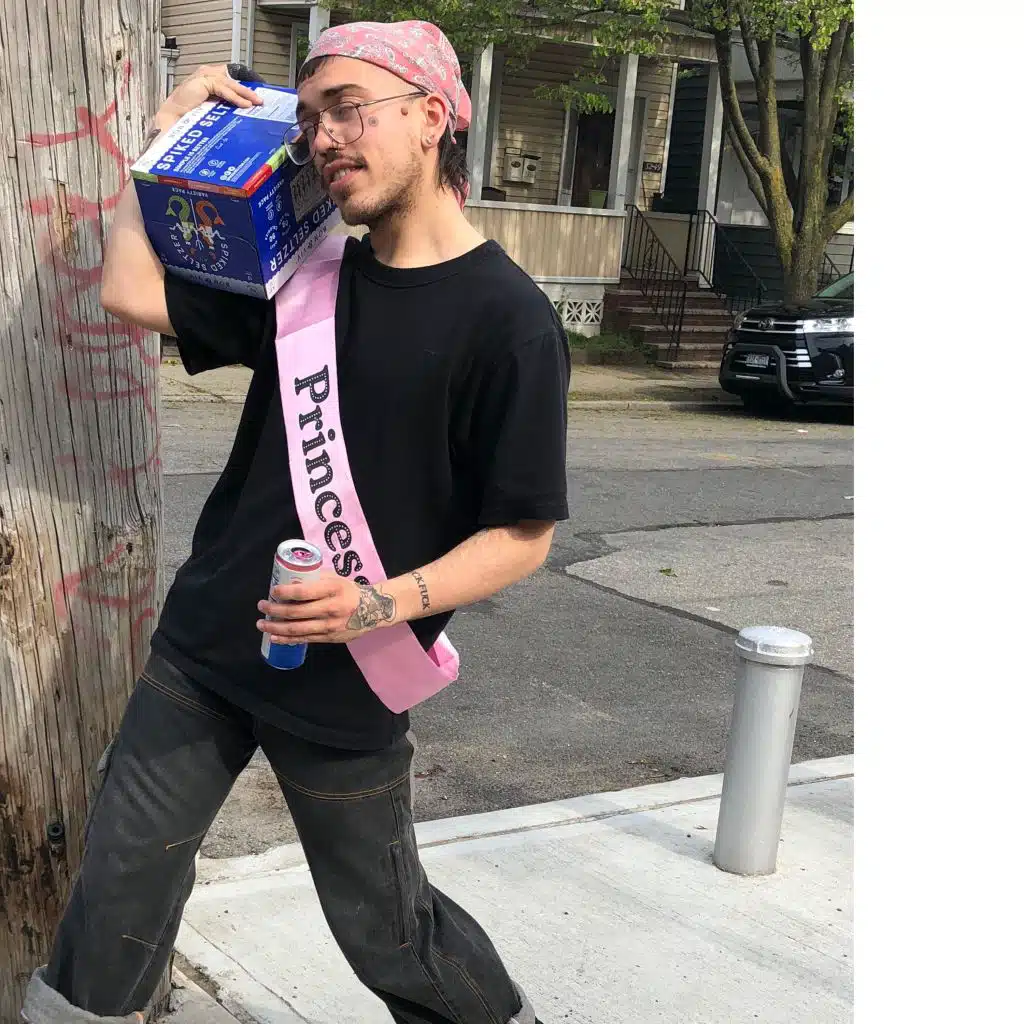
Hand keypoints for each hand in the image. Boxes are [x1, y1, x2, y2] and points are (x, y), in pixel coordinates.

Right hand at [155, 64, 262, 130]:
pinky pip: (223, 88)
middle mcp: (207, 74)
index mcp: (209, 80)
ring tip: (256, 102)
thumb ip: (224, 105)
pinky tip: (245, 104)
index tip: (256, 97)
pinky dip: (235, 97)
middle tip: (261, 101)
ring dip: (245, 93)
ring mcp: (204, 76)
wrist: (174, 118)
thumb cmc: (190, 115)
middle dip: (248, 90)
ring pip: (230, 83)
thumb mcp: (212, 109)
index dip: (243, 87)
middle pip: (232, 80)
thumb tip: (242, 112)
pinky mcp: (203, 81)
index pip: (230, 80)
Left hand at [258, 577, 398, 644]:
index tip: (272, 591)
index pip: (303, 593)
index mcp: (332, 590)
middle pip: (296, 612)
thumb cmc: (349, 590)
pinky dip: (287, 639)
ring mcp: (329, 626)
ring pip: (297, 629)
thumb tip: (289, 581)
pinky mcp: (329, 638)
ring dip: (275, 627)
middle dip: (274, 610)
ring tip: (261, 624)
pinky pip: (304, 639)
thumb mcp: (335, 579)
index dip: (284, 593)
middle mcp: (331, 609)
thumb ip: (314, 579)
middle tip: (262, 606)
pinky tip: (275, 637)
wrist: (374, 610)